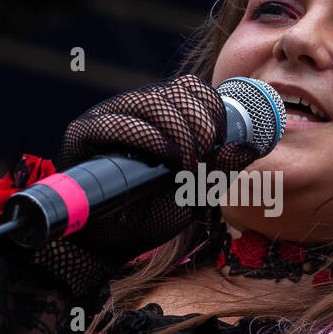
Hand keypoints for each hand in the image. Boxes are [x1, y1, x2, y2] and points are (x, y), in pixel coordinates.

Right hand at [58, 74, 258, 264]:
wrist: (111, 245)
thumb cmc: (151, 216)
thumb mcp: (195, 194)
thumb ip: (220, 170)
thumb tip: (249, 147)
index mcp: (162, 116)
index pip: (193, 88)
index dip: (214, 108)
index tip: (222, 143)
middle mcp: (135, 109)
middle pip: (177, 90)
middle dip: (202, 123)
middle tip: (207, 157)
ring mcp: (108, 116)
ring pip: (152, 101)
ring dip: (181, 132)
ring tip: (190, 166)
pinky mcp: (83, 132)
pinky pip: (120, 122)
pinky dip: (153, 140)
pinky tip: (171, 161)